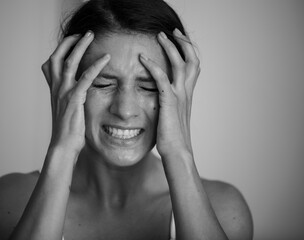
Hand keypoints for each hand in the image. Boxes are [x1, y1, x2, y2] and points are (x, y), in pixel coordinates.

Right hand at [41, 31, 109, 153]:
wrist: (63, 145)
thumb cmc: (67, 130)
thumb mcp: (65, 109)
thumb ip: (69, 96)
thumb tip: (78, 91)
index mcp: (54, 90)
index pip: (51, 63)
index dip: (60, 49)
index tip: (72, 41)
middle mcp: (57, 88)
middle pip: (57, 57)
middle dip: (69, 42)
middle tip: (83, 33)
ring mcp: (64, 93)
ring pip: (69, 62)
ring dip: (80, 46)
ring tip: (91, 36)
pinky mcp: (74, 100)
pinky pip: (85, 78)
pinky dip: (96, 66)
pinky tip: (105, 58)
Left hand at [139, 29, 199, 157]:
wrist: (177, 153)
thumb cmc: (173, 138)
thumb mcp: (174, 117)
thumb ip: (170, 105)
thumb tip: (163, 101)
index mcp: (187, 95)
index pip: (193, 67)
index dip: (188, 52)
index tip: (179, 41)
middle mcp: (186, 92)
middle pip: (192, 60)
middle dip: (183, 43)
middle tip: (172, 32)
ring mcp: (179, 96)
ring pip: (180, 64)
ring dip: (170, 47)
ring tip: (160, 35)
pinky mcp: (169, 102)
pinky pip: (161, 78)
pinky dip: (152, 66)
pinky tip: (142, 58)